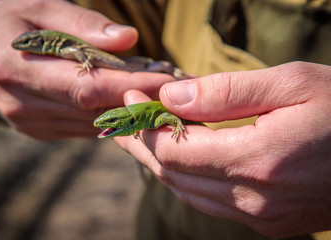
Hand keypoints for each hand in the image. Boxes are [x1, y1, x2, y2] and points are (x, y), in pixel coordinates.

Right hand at [0, 0, 173, 139]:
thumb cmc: (6, 22)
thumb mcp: (39, 6)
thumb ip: (83, 25)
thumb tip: (129, 40)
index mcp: (18, 69)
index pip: (89, 86)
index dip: (132, 87)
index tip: (170, 81)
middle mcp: (24, 104)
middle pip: (97, 110)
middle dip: (142, 102)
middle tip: (179, 93)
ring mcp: (32, 124)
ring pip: (95, 124)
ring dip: (132, 112)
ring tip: (163, 98)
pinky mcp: (40, 131)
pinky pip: (85, 127)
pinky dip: (112, 117)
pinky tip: (131, 105)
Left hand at [116, 61, 330, 236]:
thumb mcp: (289, 83)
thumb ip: (223, 92)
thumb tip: (170, 96)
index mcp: (257, 160)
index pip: (173, 148)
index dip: (144, 124)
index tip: (132, 98)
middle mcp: (254, 199)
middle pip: (172, 174)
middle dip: (141, 145)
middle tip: (123, 120)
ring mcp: (260, 217)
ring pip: (186, 192)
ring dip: (158, 163)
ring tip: (141, 137)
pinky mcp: (267, 222)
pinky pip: (209, 202)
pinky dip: (185, 178)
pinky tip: (178, 158)